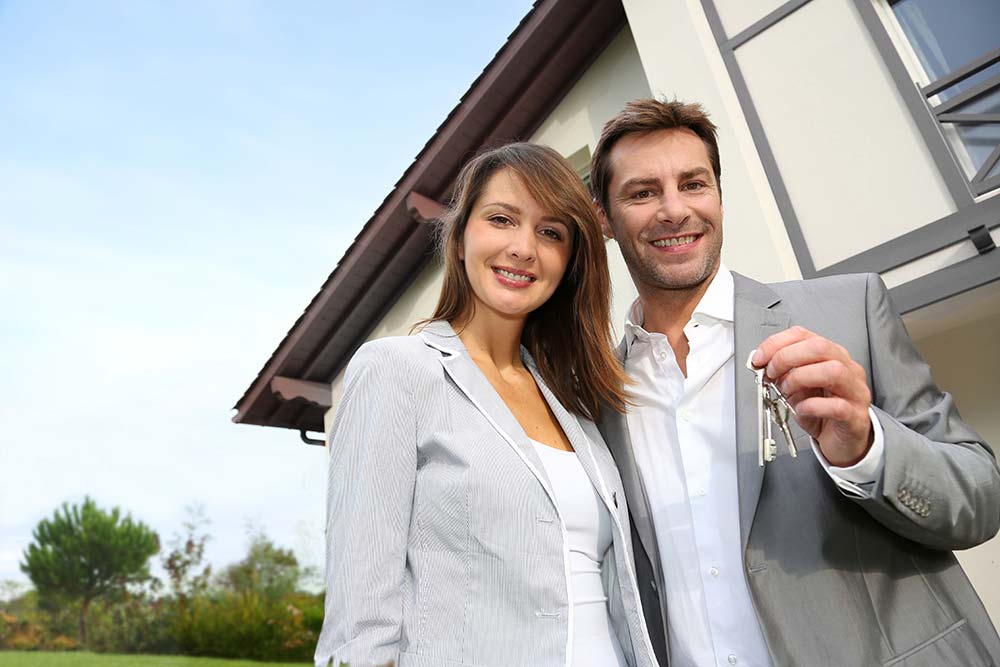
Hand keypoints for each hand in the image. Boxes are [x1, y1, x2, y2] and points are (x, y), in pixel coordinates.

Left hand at [752, 326, 872, 466]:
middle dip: (786, 358)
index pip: (803, 335)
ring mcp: (855, 391)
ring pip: (833, 371)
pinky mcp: (856, 416)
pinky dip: (812, 407)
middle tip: (771, 374)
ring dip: (799, 379)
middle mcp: (847, 368)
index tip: (759, 358)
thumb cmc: (821, 411)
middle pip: (819, 347)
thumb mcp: (797, 388)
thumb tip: (762, 364)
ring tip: (786, 391)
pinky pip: (836, 406)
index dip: (776, 343)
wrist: (842, 439)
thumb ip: (783, 374)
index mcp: (831, 356)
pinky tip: (802, 410)